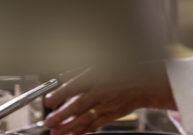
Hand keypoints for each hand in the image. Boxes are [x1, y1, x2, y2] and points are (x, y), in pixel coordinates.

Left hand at [43, 63, 175, 134]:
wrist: (145, 82)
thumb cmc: (123, 71)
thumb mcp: (101, 65)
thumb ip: (79, 71)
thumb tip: (62, 76)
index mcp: (97, 76)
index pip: (73, 87)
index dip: (58, 95)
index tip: (48, 100)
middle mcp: (101, 91)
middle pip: (77, 106)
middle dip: (60, 116)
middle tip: (48, 122)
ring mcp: (107, 104)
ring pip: (84, 118)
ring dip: (68, 127)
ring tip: (56, 132)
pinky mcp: (113, 114)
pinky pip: (96, 124)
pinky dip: (84, 130)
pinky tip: (74, 133)